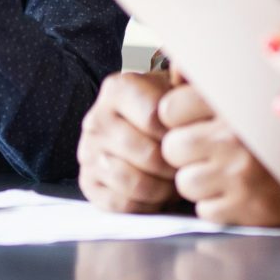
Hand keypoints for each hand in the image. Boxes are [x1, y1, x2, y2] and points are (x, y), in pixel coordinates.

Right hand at [77, 71, 179, 212]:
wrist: (136, 128)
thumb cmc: (165, 109)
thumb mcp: (175, 88)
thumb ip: (186, 81)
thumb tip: (189, 74)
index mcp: (117, 89)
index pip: (154, 117)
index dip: (179, 133)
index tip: (192, 136)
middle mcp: (96, 119)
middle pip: (146, 154)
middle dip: (174, 166)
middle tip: (189, 167)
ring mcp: (88, 152)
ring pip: (132, 182)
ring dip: (162, 189)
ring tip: (175, 182)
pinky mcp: (87, 183)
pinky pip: (120, 204)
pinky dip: (146, 205)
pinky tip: (158, 196)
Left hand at [158, 81, 279, 226]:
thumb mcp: (255, 94)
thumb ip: (214, 81)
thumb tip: (177, 72)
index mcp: (237, 102)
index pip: (170, 108)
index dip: (178, 116)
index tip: (192, 119)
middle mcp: (238, 138)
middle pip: (173, 147)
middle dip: (186, 151)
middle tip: (210, 148)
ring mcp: (241, 177)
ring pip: (185, 181)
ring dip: (200, 180)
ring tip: (226, 170)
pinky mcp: (245, 210)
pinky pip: (205, 210)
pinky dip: (217, 204)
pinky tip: (238, 191)